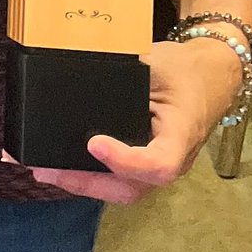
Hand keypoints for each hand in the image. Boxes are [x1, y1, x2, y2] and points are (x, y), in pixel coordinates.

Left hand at [29, 38, 243, 204]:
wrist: (209, 75)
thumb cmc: (185, 68)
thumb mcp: (158, 62)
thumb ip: (126, 71)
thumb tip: (77, 69)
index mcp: (181, 135)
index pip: (159, 164)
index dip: (127, 162)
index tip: (94, 143)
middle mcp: (172, 159)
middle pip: (131, 188)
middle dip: (86, 183)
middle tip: (46, 169)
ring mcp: (157, 165)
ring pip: (121, 189)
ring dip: (80, 183)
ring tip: (42, 169)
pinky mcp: (143, 163)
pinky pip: (117, 178)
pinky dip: (87, 176)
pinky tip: (57, 166)